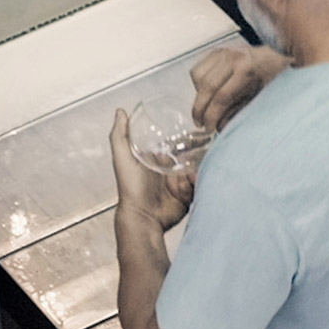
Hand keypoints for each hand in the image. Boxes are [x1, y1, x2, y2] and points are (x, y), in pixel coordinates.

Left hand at [112, 108, 194, 232]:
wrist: (143, 217)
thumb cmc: (131, 188)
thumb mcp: (123, 158)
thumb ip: (120, 136)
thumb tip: (120, 111)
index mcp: (158, 159)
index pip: (176, 143)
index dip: (187, 135)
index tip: (198, 127)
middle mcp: (171, 169)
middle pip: (191, 154)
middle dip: (200, 150)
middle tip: (208, 144)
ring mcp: (181, 182)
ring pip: (199, 168)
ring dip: (201, 165)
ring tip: (200, 164)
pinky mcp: (189, 195)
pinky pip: (201, 183)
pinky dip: (201, 180)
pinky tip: (195, 179)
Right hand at [191, 44, 290, 131]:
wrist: (274, 57)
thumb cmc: (270, 78)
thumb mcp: (259, 97)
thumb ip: (238, 112)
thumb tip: (218, 127)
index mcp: (246, 70)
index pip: (222, 97)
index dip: (212, 116)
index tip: (209, 128)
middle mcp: (232, 58)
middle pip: (207, 88)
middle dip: (200, 110)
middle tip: (200, 124)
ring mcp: (222, 52)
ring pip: (199, 78)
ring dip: (198, 97)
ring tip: (204, 109)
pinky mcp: (215, 52)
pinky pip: (198, 70)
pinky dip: (197, 84)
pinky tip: (205, 94)